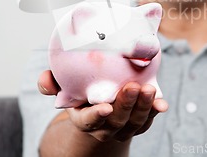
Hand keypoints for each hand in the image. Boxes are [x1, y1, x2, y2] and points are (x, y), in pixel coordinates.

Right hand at [37, 70, 168, 142]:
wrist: (98, 107)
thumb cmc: (79, 94)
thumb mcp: (62, 87)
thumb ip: (51, 83)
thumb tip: (45, 79)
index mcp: (83, 119)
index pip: (89, 121)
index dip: (97, 116)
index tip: (105, 107)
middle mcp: (104, 127)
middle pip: (117, 121)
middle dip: (125, 105)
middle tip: (132, 87)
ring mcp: (123, 127)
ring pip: (135, 122)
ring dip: (143, 106)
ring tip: (149, 89)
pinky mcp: (138, 123)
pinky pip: (148, 119)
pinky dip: (155, 110)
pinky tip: (161, 101)